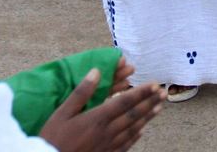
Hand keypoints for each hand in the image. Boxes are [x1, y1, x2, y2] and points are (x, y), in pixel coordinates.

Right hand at [39, 67, 163, 151]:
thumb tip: (96, 71)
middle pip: (133, 115)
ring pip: (133, 129)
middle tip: (164, 93)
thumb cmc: (53, 138)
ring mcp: (108, 146)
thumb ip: (81, 93)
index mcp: (97, 118)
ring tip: (159, 108)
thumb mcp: (62, 113)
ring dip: (147, 117)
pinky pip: (126, 145)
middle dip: (150, 102)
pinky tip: (141, 131)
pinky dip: (136, 136)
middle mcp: (106, 132)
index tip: (154, 84)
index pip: (125, 102)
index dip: (141, 92)